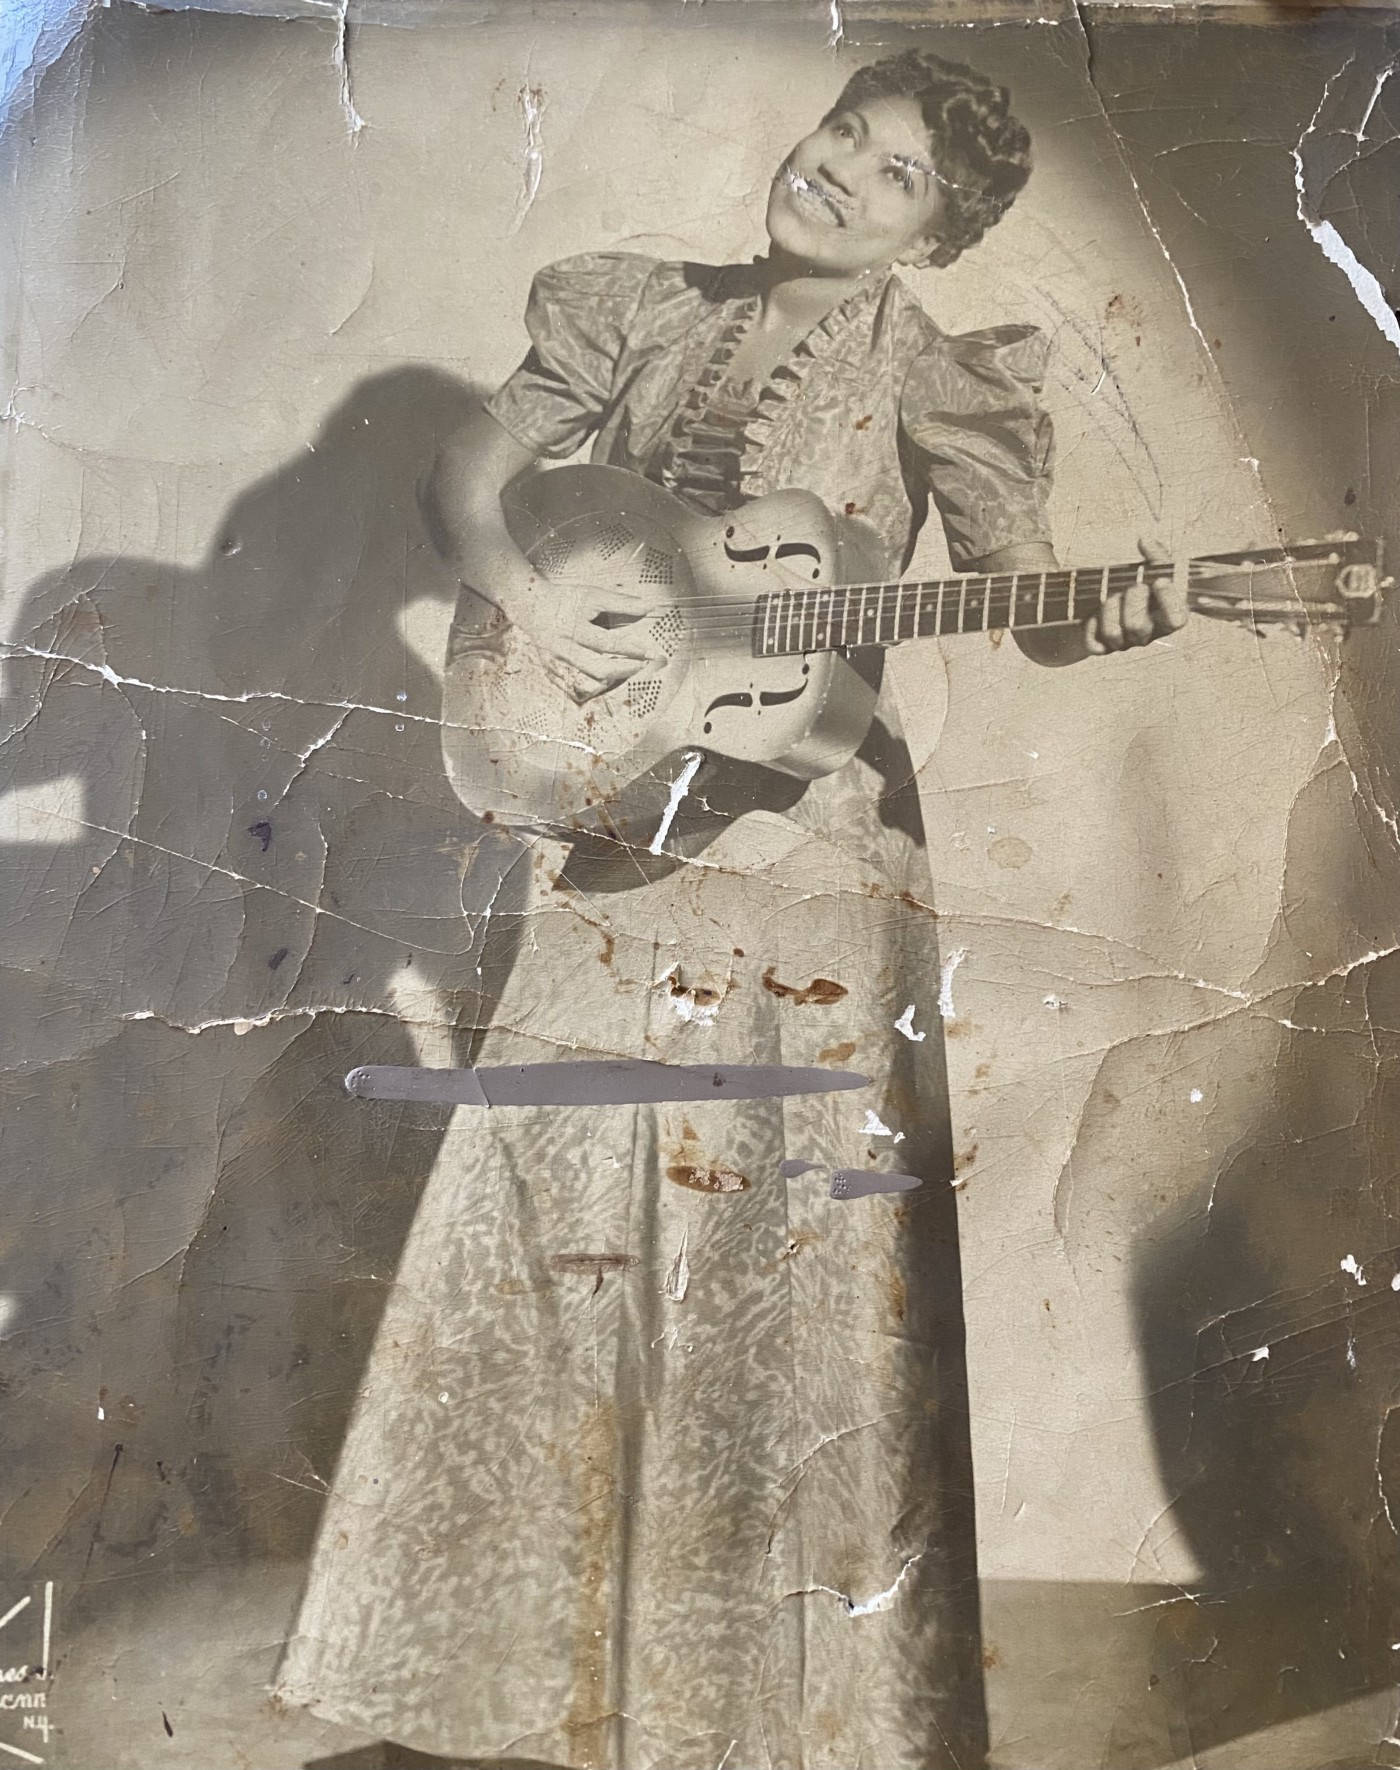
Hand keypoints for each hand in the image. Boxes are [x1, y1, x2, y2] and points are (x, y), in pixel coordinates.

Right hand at [511, 576, 666, 702]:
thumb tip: (649, 608)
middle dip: (624, 670)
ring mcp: (556, 662)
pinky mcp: (551, 670)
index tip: (651, 653)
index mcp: (574, 627)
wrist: (530, 606)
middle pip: (597, 668)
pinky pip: (574, 686)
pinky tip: (606, 681)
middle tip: (644, 666)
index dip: (631, 649)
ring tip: (629, 671)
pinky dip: (592, 686)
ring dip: (611, 679)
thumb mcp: (593, 595)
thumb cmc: (566, 599)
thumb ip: (621, 603)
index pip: (608, 643)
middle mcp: (564, 647)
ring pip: (587, 680)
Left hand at [1083, 537, 1188, 653]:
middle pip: (1138, 626)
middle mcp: (1148, 634)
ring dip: (1108, 609)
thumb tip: (1145, 541)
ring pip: (1114, 634)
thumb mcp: (1152, 568)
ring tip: (1111, 596)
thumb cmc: (1139, 584)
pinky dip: (1091, 625)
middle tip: (1132, 585)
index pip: (1177, 620)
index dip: (1168, 601)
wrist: (1112, 602)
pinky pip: (1094, 643)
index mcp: (1168, 616)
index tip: (1159, 580)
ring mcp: (1126, 643)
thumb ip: (1155, 555)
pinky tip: (1095, 613)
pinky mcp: (1104, 647)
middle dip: (1131, 600)